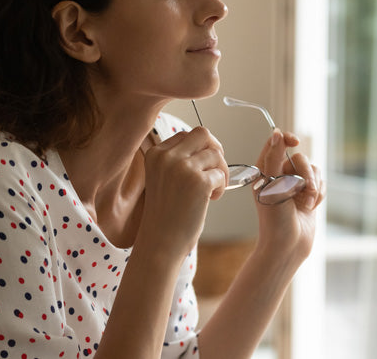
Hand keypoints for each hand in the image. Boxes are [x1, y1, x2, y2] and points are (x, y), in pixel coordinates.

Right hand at [140, 126, 228, 256]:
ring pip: (216, 154)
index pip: (187, 134)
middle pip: (203, 134)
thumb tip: (210, 145)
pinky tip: (210, 200)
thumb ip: (178, 160)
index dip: (201, 149)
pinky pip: (221, 174)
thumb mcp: (163, 178)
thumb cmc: (165, 214)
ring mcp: (183, 168)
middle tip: (216, 171)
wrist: (160, 243)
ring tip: (211, 192)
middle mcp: (167, 157)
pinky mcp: (198, 182)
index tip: (202, 167)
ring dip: (220, 172)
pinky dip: (221, 187)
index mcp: (155, 154)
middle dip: (215, 150)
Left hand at [253, 129, 324, 262]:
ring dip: (313, 186)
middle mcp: (279, 175)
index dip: (286, 139)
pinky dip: (319, 194)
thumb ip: (274, 157)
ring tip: (306, 203)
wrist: (288, 245)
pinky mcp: (309, 194)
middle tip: (302, 191)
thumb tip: (277, 133)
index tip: (295, 142)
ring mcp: (296, 185)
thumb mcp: (271, 185)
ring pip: (314, 169)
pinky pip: (322, 182)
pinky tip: (311, 207)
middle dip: (305, 174)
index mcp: (265, 170)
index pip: (276, 143)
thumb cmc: (274, 218)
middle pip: (300, 158)